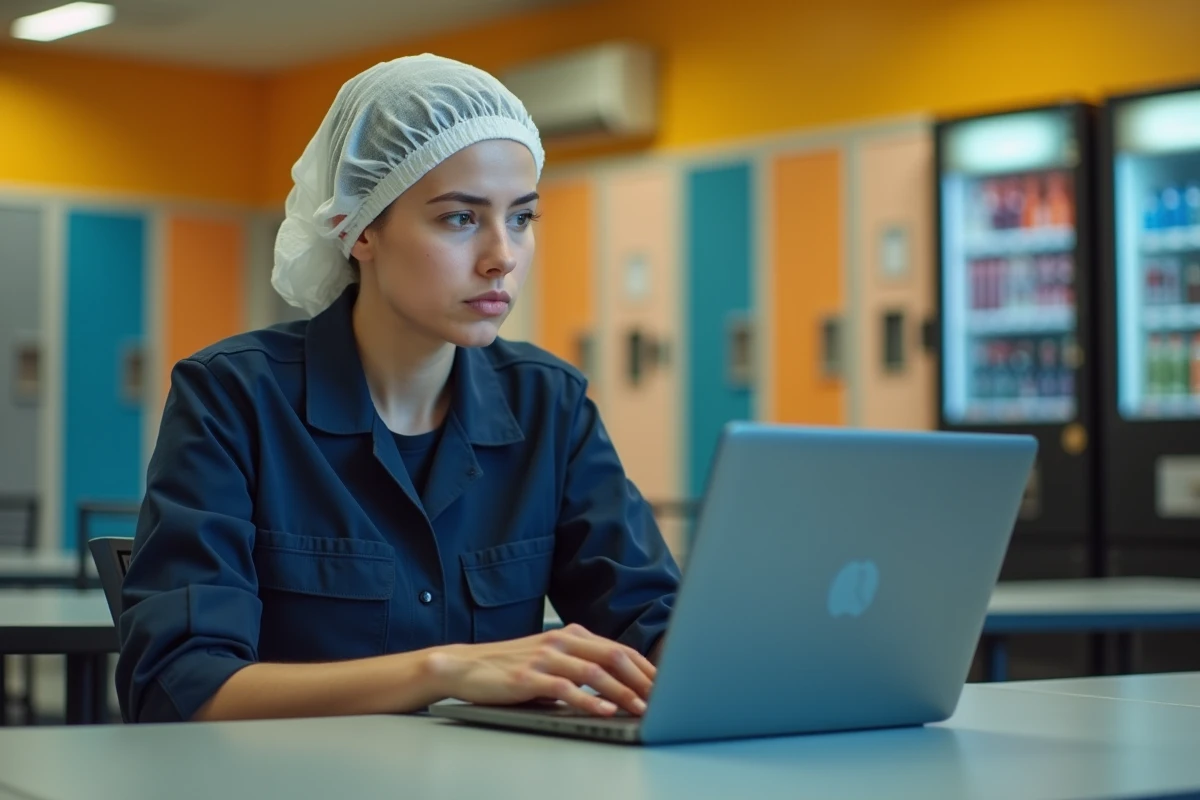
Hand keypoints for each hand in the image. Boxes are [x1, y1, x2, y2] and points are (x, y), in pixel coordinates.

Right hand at [427, 624, 655, 716]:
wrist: (465, 666)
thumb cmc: (510, 668)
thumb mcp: (550, 661)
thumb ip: (580, 666)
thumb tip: (618, 686)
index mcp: (571, 635)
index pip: (618, 649)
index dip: (644, 667)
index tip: (665, 685)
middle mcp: (561, 641)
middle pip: (613, 656)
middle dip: (642, 679)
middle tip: (664, 698)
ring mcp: (545, 657)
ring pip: (595, 672)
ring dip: (623, 691)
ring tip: (642, 708)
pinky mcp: (529, 676)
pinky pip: (566, 688)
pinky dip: (589, 699)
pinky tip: (605, 709)